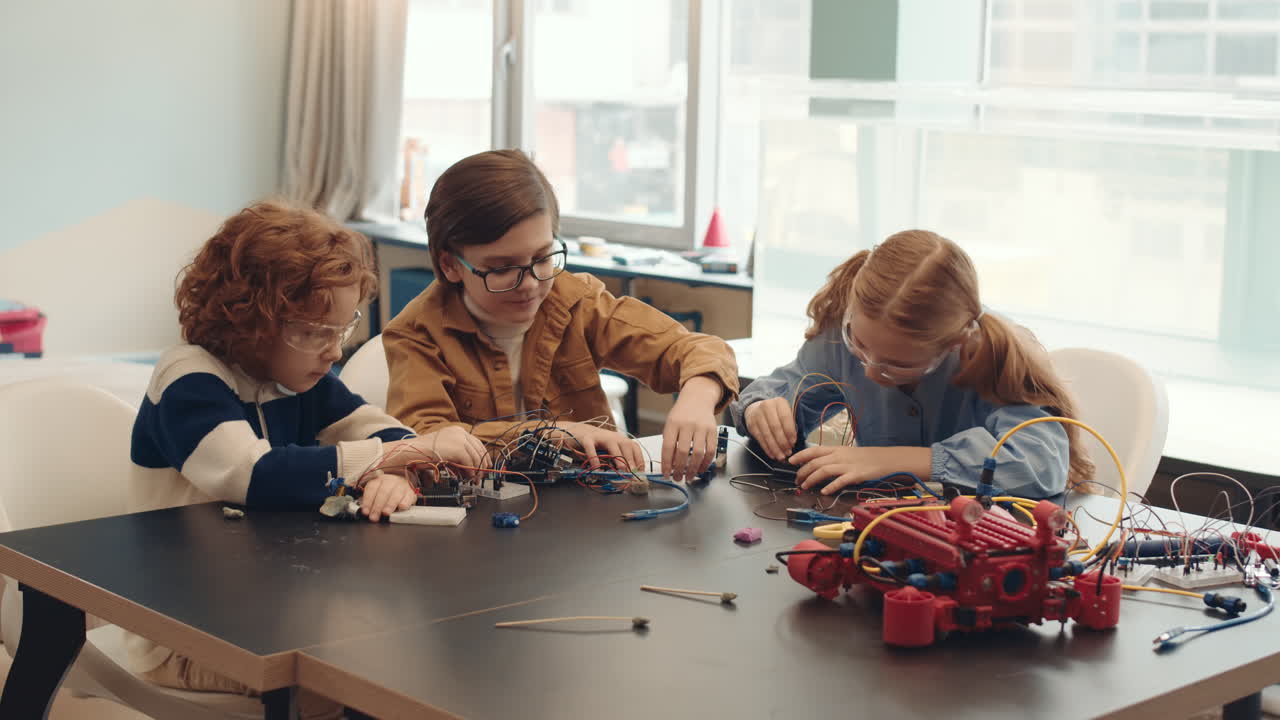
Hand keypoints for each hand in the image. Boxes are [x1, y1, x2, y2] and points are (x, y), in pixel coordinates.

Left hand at [359, 472, 416, 521]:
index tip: (365, 512)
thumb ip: (370, 501)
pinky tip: (401, 507)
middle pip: (383, 492)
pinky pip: (408, 496)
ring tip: (385, 513)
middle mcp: (390, 481)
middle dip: (377, 506)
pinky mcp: (411, 492)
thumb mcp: (376, 492)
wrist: (402, 483)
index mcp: (379, 480)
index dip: (367, 501)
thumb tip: (365, 511)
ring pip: (395, 494)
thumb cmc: (387, 491)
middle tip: (374, 517)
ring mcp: (401, 486)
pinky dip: (405, 502)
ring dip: (390, 504)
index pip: (372, 489)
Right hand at [414, 427, 486, 472]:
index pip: (476, 442)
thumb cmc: (423, 452)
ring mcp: (459, 439)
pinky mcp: (458, 449)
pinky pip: (469, 462)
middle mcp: (459, 432)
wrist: (411, 451)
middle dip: (481, 464)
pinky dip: (470, 471)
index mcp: (456, 431)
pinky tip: (468, 477)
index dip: (482, 455)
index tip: (485, 464)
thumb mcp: (444, 449)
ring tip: (474, 479)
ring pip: (475, 457)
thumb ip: (458, 454)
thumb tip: (471, 466)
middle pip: (478, 449)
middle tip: (481, 475)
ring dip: (476, 470)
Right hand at [556, 422, 645, 471]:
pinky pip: (592, 449)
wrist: (577, 431)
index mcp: (620, 439)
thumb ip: (617, 461)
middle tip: (633, 474)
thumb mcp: (609, 452)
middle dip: (632, 460)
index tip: (640, 473)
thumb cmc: (595, 444)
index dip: (639, 460)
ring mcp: (599, 437)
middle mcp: (612, 436)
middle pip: (626, 446)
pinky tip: (597, 469)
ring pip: (613, 445)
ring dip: (619, 458)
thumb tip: (627, 476)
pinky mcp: (586, 439)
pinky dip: (595, 459)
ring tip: (622, 470)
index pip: (634, 448)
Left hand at [661, 376, 721, 482]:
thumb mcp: (670, 424)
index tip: (666, 474)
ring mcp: (702, 427)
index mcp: (673, 423)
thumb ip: (669, 442)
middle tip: (677, 478)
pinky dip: (706, 462)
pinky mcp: (713, 431)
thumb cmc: (682, 414)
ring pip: (698, 453)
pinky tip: (700, 468)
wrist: (698, 398)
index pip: (668, 447)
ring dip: (693, 468)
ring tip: (689, 476)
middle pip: (683, 452)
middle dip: (679, 469)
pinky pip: (711, 450)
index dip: (666, 463)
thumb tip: (669, 465)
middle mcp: (688, 424)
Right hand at [743, 397, 796, 461]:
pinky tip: (772, 454)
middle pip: (775, 427)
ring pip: (767, 434)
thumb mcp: (785, 413)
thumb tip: (793, 442)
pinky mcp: (751, 424)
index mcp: (779, 402)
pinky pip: (760, 438)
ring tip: (781, 456)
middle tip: (788, 452)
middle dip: (782, 442)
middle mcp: (767, 406)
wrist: (756, 408)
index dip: (790, 431)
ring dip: (775, 448)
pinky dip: (767, 448)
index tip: (793, 442)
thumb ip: (791, 424)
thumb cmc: (776, 413)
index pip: (785, 417)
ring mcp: (757, 415)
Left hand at [792, 445, 930, 494]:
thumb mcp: (847, 454)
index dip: (801, 455)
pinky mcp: (857, 475)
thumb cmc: (866, 458)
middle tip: (797, 481)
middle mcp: (840, 455)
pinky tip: (824, 492)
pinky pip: (841, 480)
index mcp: (837, 449)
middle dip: (803, 471)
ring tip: (804, 486)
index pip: (814, 450)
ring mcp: (848, 465)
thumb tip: (816, 465)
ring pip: (824, 469)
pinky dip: (831, 486)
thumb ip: (833, 458)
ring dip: (812, 478)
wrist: (888, 459)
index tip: (790, 461)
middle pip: (816, 461)